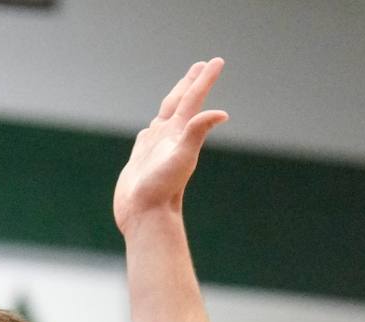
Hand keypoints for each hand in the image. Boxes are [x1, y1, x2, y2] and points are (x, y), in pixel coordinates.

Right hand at [113, 59, 228, 234]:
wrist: (145, 216)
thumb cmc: (162, 188)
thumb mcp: (182, 156)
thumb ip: (197, 131)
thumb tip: (223, 113)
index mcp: (178, 133)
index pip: (193, 99)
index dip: (204, 80)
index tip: (216, 61)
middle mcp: (168, 138)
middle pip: (181, 103)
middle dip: (190, 84)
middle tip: (201, 66)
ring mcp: (155, 149)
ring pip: (165, 118)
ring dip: (173, 102)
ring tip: (179, 92)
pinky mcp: (141, 161)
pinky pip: (147, 137)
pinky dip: (151, 128)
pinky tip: (151, 129)